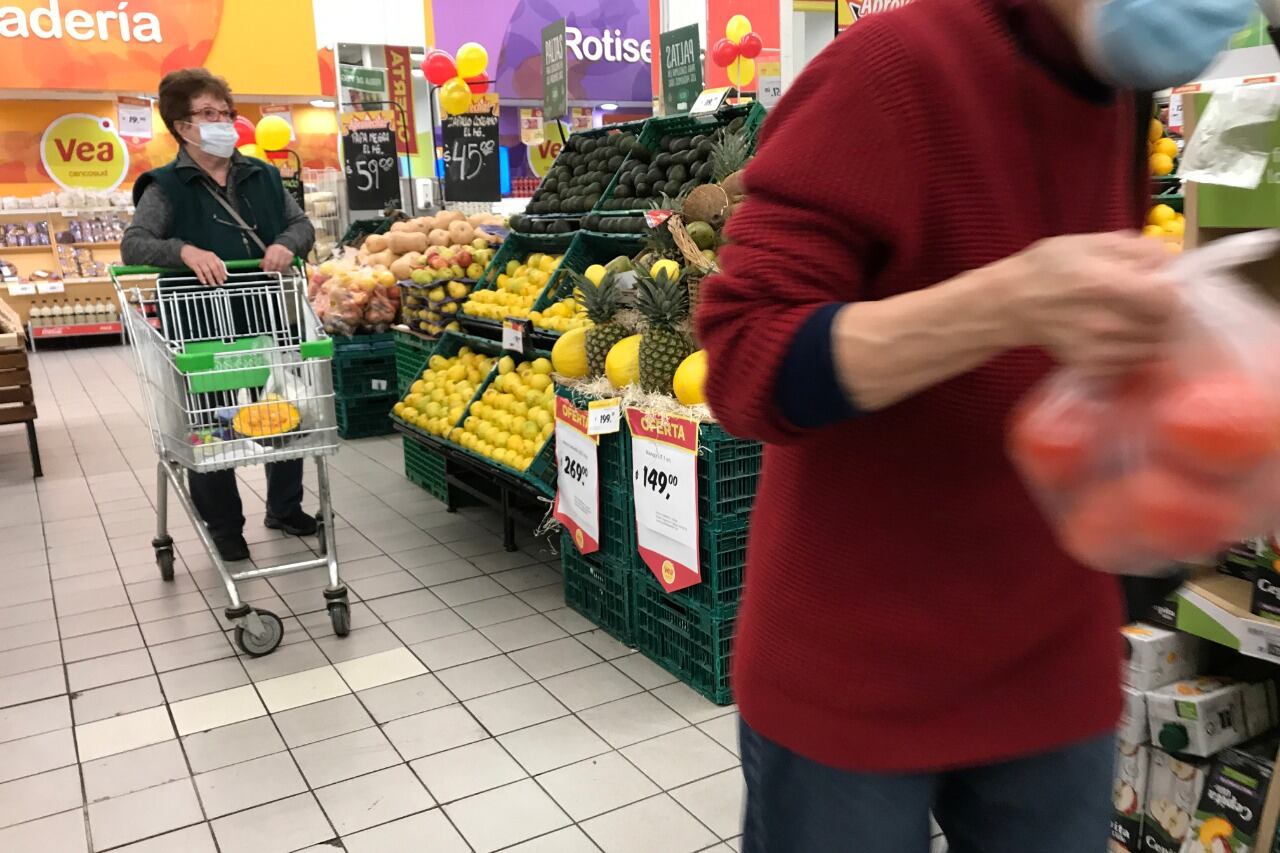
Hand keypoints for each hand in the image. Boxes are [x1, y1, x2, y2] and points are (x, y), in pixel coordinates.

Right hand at [179, 245, 226, 286]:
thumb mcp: (209, 257)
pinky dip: (202, 277)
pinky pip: (198, 272)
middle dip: (218, 277)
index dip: (223, 272)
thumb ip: (216, 263)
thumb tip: (223, 272)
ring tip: (213, 284)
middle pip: (214, 268)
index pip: (220, 264)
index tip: (224, 278)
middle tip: (220, 283)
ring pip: (207, 271)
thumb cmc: (199, 255)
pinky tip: (204, 282)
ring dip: (211, 279)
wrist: (187, 250)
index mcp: (212, 256)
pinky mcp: (193, 264)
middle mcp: (207, 258)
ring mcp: (200, 261)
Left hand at [261, 244, 294, 272]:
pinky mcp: (290, 255)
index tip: (266, 271)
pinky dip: (283, 268)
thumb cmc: (275, 251)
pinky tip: (281, 270)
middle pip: (275, 262)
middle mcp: (279, 250)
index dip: (267, 266)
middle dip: (272, 269)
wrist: (285, 245)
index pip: (268, 258)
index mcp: (272, 248)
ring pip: (281, 264)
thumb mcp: (268, 253)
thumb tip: (261, 266)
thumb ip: (265, 259)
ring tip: (276, 273)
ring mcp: (285, 252)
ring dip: (278, 270)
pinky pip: (286, 264)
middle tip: (271, 274)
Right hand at [1003, 232, 1179, 372]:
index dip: (1174, 294)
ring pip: (1152, 349)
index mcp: (1105, 284)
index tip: (1165, 288)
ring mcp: (1097, 349)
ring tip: (1137, 321)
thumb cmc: (1048, 267)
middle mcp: (1104, 322)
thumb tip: (1170, 264)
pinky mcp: (1090, 366)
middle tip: (1151, 304)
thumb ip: (1135, 249)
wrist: (1009, 304)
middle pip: (1164, 327)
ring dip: (1152, 335)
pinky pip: (1131, 365)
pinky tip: (1121, 339)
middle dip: (1165, 315)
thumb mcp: (1088, 242)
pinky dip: (1134, 353)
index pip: (1167, 300)